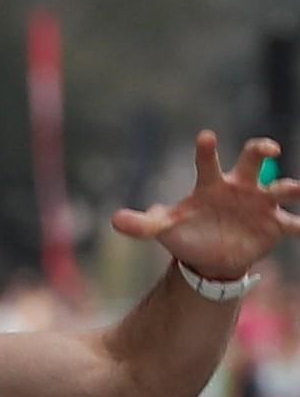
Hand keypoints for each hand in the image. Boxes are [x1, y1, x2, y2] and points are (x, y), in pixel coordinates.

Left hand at [112, 130, 299, 278]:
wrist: (210, 258)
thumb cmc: (188, 234)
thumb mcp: (164, 229)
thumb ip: (142, 224)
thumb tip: (115, 221)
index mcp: (211, 185)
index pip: (207, 162)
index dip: (207, 150)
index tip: (206, 137)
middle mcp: (240, 188)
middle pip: (253, 162)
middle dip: (260, 150)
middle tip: (267, 148)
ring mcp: (260, 206)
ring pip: (279, 189)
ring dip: (288, 187)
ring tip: (292, 189)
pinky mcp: (275, 226)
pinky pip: (294, 224)